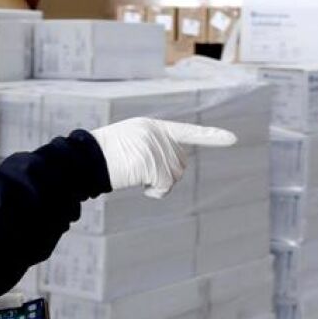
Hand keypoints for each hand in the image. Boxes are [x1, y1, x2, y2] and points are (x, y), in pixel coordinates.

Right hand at [90, 118, 236, 197]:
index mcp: (153, 127)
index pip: (187, 132)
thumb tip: (172, 173)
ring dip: (157, 184)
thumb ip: (154, 148)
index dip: (211, 137)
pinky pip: (165, 187)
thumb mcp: (131, 143)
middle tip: (138, 171)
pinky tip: (137, 183)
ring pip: (174, 177)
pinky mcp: (153, 163)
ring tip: (134, 174)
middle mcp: (158, 134)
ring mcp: (156, 147)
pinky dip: (154, 191)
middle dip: (164, 175)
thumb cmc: (104, 157)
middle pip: (180, 164)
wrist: (85, 159)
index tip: (232, 139)